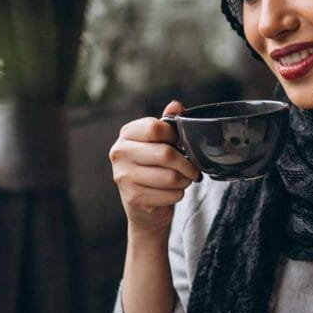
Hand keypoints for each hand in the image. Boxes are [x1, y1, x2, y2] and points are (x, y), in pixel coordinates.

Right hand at [109, 101, 200, 236]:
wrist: (143, 207)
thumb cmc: (152, 169)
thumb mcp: (158, 143)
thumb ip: (167, 123)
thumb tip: (176, 105)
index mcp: (126, 135)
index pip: (155, 128)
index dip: (175, 136)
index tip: (180, 144)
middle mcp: (119, 153)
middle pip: (165, 153)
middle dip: (186, 164)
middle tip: (192, 169)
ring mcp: (124, 176)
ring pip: (171, 177)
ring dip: (184, 180)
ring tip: (182, 180)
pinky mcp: (134, 198)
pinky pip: (170, 194)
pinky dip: (178, 194)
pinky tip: (171, 193)